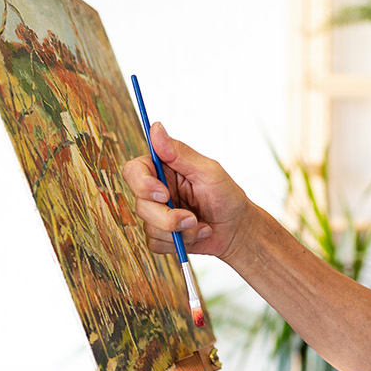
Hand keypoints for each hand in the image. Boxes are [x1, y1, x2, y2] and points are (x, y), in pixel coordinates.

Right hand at [121, 122, 253, 261]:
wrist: (237, 229)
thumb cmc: (226, 195)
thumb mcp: (208, 171)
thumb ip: (180, 153)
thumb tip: (156, 128)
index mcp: (163, 169)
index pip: (134, 171)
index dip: (142, 184)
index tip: (164, 194)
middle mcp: (156, 190)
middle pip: (140, 203)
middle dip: (167, 216)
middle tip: (191, 217)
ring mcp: (157, 214)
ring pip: (149, 226)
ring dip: (179, 230)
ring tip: (200, 224)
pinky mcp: (161, 235)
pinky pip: (156, 243)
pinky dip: (180, 242)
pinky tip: (197, 234)